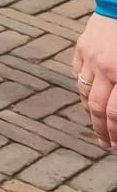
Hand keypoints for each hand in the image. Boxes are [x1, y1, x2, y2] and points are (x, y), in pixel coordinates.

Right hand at [74, 14, 116, 146]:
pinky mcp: (81, 47)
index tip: (116, 145)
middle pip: (97, 108)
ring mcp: (89, 57)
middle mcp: (104, 68)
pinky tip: (90, 96)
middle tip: (106, 144)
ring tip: (98, 124)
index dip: (115, 133)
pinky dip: (83, 88)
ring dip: (91, 111)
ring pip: (84, 92)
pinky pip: (78, 74)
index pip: (115, 113)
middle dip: (101, 130)